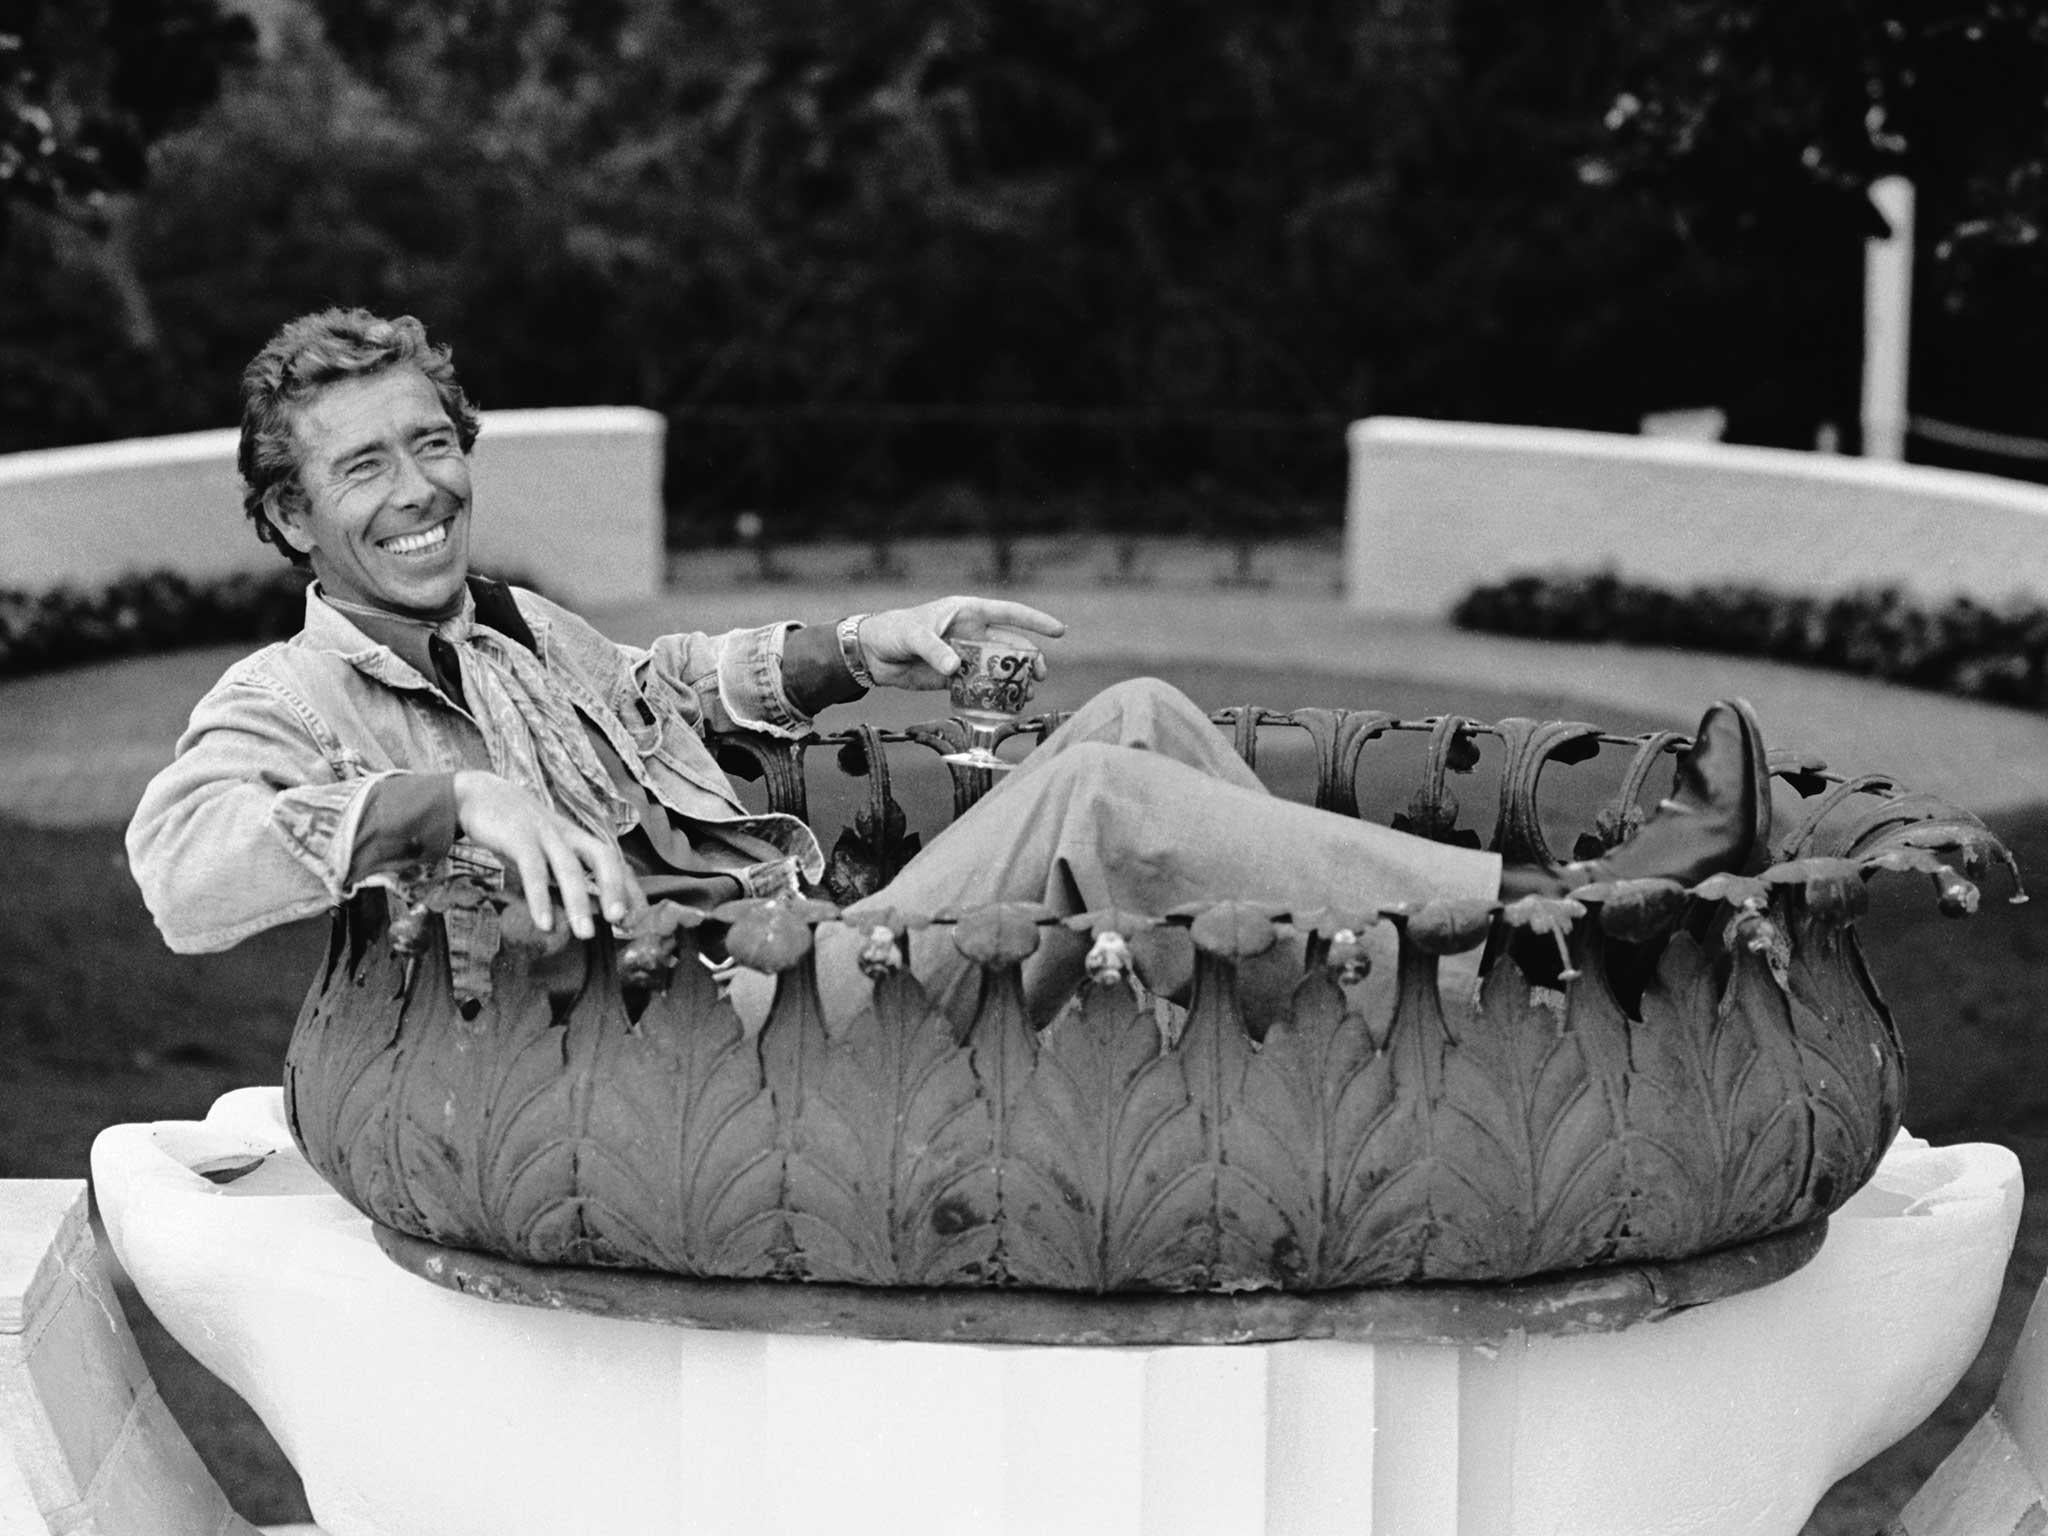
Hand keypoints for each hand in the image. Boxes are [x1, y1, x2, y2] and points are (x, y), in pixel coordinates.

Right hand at [452, 771, 644, 939]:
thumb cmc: (514, 830)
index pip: (612, 860)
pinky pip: (534, 870)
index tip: (636, 918)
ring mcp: (543, 833)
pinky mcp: (518, 837)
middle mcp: (566, 834)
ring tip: (585, 934)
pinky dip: (540, 898)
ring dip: (579, 903)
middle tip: (621, 922)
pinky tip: (544, 923)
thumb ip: (559, 872)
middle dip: (615, 889)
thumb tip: (576, 909)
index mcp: (575, 837)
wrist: (476, 794)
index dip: (627, 888)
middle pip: (602, 857)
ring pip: (569, 868)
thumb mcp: (543, 848)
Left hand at [854, 596, 1064, 690]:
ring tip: (1027, 695)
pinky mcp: (954, 676)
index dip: (1035, 621)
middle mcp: (971, 632)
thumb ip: (935, 650)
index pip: (1009, 614)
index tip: (1059, 631)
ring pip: (997, 668)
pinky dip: (992, 695)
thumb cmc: (893, 631)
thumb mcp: (914, 635)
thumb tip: (956, 668)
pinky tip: (1003, 707)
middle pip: (1009, 646)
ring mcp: (965, 655)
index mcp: (968, 612)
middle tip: (1040, 676)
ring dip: (1013, 681)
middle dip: (1029, 660)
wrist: (872, 654)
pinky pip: (979, 686)